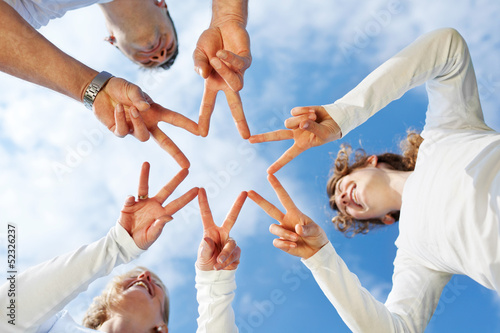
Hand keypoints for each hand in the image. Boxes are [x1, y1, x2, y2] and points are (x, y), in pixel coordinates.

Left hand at [93, 77, 199, 167]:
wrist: (100, 90)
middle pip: (165, 142)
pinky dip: (120, 119)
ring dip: (138, 122)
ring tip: (131, 108)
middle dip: (176, 153)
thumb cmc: (120, 87)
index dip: (188, 125)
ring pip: (142, 136)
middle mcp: (148, 123)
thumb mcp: (132, 88)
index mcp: (155, 112)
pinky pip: (123, 131)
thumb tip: (145, 109)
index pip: (175, 119)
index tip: (201, 131)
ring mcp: (134, 129)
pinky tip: (117, 108)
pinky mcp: (120, 132)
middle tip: (186, 166)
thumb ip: (140, 98)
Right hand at [118, 162, 198, 249]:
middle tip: (186, 169)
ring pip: (144, 187)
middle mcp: (154, 205)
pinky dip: (130, 199)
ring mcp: (142, 203)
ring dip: (145, 176)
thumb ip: (159, 227)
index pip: (177, 204)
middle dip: (176, 180)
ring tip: (146, 163)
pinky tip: (131, 199)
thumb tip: (169, 217)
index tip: (197, 189)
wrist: (126, 241)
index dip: (187, 197)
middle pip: (166, 190)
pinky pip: (130, 200)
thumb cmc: (142, 240)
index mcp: (162, 214)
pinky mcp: (129, 205)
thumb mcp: (151, 236)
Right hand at [193, 20, 251, 138]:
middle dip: (240, 120)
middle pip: (236, 105)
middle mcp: (227, 82)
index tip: (202, 134)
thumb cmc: (209, 41)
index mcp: (213, 83)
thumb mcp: (198, 53)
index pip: (208, 105)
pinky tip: (221, 51)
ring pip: (236, 85)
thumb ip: (198, 64)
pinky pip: (240, 66)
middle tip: (245, 136)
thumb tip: (203, 75)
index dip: (204, 119)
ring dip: (224, 72)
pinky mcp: (247, 62)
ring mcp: (238, 73)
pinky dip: (229, 59)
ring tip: (215, 57)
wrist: (222, 24)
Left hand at [196, 188, 246, 270]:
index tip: (200, 189)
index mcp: (210, 230)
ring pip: (231, 245)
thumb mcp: (202, 256)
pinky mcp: (237, 251)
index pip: (207, 214)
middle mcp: (223, 233)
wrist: (214, 274)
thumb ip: (205, 248)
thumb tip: (207, 239)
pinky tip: (221, 267)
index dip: (203, 202)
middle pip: (232, 217)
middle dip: (238, 204)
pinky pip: (234, 256)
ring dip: (224, 256)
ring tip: (217, 264)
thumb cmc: (205, 261)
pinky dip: (227, 263)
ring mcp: (231, 241)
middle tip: (244, 192)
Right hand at [248, 174, 328, 258]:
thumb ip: (307, 229)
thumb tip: (297, 229)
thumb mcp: (316, 230)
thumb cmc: (317, 236)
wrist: (316, 251)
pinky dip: (285, 244)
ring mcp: (282, 230)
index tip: (269, 175)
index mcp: (294, 213)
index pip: (284, 197)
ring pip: (273, 228)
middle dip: (259, 200)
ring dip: (285, 234)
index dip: (277, 186)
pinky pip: (276, 242)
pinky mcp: (280, 242)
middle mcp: (285, 220)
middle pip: (269, 208)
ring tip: (296, 239)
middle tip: (249, 191)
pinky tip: (294, 246)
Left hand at [249, 106, 341, 173]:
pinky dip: (305, 111)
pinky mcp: (297, 112)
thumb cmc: (330, 131)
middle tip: (249, 140)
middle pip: (276, 136)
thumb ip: (312, 129)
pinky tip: (313, 113)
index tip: (268, 172)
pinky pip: (295, 111)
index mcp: (301, 145)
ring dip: (302, 119)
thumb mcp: (324, 135)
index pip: (288, 156)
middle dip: (263, 138)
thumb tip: (301, 124)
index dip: (279, 164)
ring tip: (315, 119)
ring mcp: (295, 123)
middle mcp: (295, 134)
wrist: (336, 118)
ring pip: (289, 121)